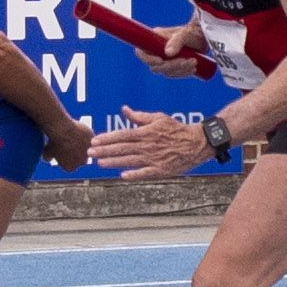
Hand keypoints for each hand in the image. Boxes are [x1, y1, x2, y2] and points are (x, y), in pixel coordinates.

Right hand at [97, 3, 214, 73]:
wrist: (202, 38)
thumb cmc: (193, 33)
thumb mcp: (185, 35)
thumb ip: (177, 41)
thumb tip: (167, 54)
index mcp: (154, 40)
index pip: (141, 52)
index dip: (147, 59)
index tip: (161, 60)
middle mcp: (156, 50)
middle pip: (155, 66)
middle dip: (170, 65)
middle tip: (186, 60)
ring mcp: (164, 59)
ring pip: (165, 72)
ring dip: (180, 70)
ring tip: (194, 62)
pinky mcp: (172, 66)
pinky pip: (173, 74)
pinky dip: (183, 73)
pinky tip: (193, 68)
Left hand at [98, 107, 227, 179]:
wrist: (196, 142)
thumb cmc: (176, 129)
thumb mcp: (158, 118)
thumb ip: (139, 116)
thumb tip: (124, 109)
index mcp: (146, 132)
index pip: (122, 135)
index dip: (107, 138)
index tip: (94, 141)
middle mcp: (147, 145)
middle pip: (122, 148)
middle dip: (104, 151)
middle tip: (90, 153)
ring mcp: (154, 158)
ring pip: (129, 161)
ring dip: (113, 162)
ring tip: (99, 163)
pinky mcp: (161, 169)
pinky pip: (145, 173)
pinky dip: (134, 174)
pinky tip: (122, 176)